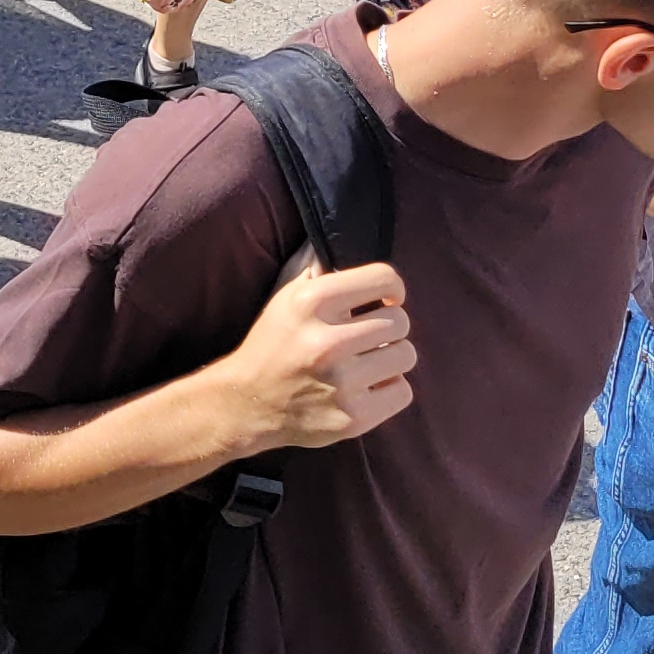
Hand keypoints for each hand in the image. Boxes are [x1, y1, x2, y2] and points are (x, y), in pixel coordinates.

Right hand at [212, 261, 415, 450]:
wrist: (247, 404)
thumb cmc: (273, 342)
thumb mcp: (286, 294)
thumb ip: (317, 264)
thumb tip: (347, 234)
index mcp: (312, 302)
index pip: (384, 279)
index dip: (392, 289)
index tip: (385, 300)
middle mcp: (327, 341)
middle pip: (401, 321)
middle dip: (389, 327)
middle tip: (369, 336)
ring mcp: (341, 383)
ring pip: (405, 355)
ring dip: (391, 358)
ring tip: (368, 361)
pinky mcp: (352, 419)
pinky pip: (402, 392)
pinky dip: (390, 389)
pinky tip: (367, 387)